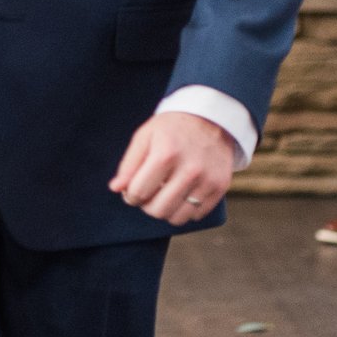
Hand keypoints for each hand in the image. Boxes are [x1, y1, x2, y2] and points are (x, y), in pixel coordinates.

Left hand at [110, 111, 235, 224]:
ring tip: (164, 194)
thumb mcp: (145, 136)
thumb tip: (116, 188)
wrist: (212, 118)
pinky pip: (196, 215)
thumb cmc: (172, 128)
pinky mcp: (220, 187)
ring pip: (177, 218)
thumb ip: (129, 164)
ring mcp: (207, 180)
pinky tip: (182, 193)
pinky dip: (185, 210)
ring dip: (166, 210)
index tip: (133, 189)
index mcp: (166, 154)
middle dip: (147, 205)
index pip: (139, 192)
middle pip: (158, 209)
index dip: (131, 195)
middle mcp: (190, 169)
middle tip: (148, 193)